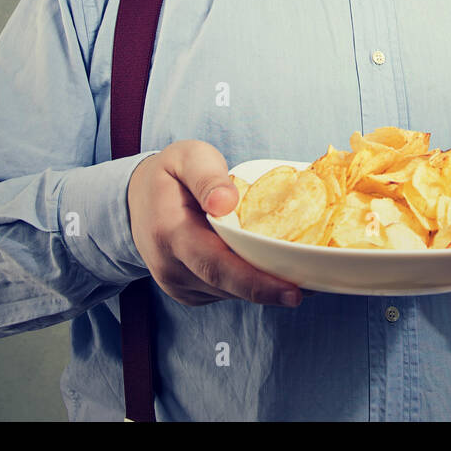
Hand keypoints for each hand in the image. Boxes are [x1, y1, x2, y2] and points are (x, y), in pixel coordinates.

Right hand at [127, 140, 302, 306]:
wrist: (135, 200)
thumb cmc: (169, 174)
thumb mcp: (186, 157)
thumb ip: (206, 176)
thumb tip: (226, 201)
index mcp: (170, 233)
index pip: (216, 265)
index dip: (256, 282)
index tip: (293, 290)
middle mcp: (171, 267)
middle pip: (229, 286)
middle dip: (273, 290)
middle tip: (315, 288)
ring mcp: (178, 284)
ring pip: (231, 293)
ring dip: (265, 286)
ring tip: (303, 272)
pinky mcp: (189, 292)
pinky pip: (226, 293)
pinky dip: (251, 283)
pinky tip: (273, 269)